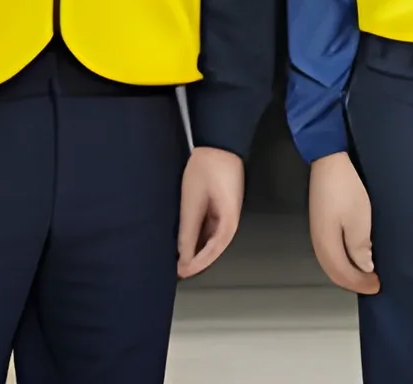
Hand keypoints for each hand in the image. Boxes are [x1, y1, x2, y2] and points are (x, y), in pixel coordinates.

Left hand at [177, 147, 244, 277]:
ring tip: (181, 256)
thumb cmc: (208, 167)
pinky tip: (189, 236)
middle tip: (180, 270)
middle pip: (216, 247)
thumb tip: (183, 255)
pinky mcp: (222, 202)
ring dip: (200, 248)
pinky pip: (212, 225)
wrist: (219, 140)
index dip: (197, 264)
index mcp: (229, 219)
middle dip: (199, 260)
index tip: (182, 273)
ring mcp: (228, 209)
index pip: (214, 251)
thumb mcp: (193, 201)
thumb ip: (188, 231)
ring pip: (214, 236)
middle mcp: (232, 217)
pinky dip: (201, 234)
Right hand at [308, 152, 378, 294]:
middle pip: (335, 272)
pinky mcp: (321, 221)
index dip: (360, 284)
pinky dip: (343, 259)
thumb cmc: (345, 187)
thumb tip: (363, 268)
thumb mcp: (358, 220)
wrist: (330, 159)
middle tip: (372, 283)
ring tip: (365, 272)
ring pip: (331, 262)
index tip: (377, 286)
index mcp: (326, 245)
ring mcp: (317, 230)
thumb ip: (359, 249)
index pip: (343, 275)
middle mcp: (318, 241)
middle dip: (354, 281)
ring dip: (348, 271)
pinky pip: (330, 250)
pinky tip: (353, 254)